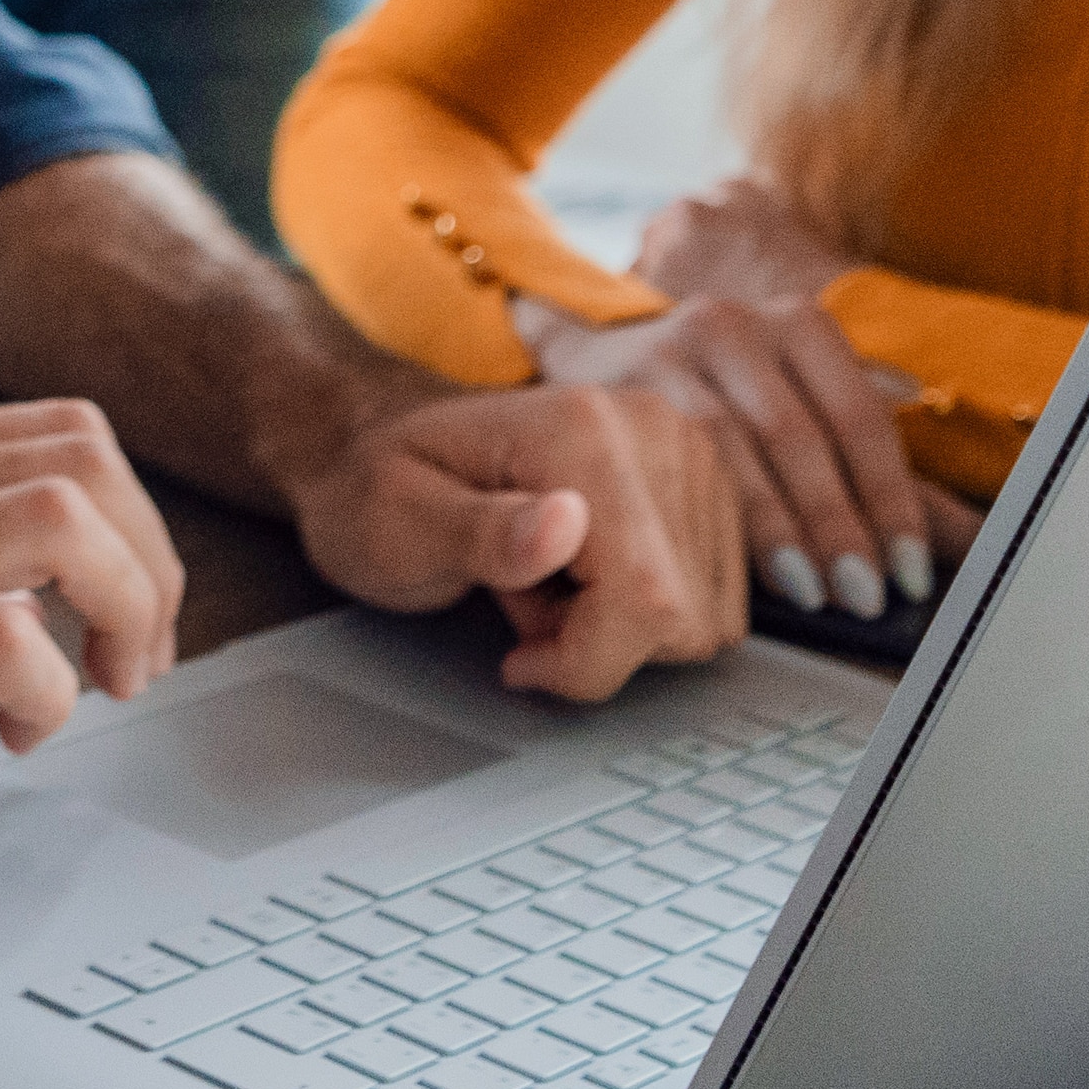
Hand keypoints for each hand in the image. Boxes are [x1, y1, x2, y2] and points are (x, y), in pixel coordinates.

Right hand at [0, 399, 183, 812]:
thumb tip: (10, 593)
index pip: (65, 433)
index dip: (132, 523)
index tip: (122, 611)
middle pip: (88, 464)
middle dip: (149, 566)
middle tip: (131, 658)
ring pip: (64, 526)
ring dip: (119, 614)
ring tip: (92, 690)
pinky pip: (2, 635)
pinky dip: (46, 691)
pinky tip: (13, 732)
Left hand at [275, 380, 746, 702]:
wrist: (382, 440)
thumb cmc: (377, 488)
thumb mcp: (397, 521)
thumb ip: (481, 532)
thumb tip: (565, 527)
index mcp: (582, 429)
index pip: (646, 598)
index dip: (586, 659)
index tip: (520, 660)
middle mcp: (655, 429)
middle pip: (683, 617)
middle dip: (597, 640)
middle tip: (519, 599)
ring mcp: (690, 453)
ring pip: (705, 617)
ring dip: (621, 626)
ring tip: (545, 580)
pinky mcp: (704, 484)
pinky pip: (711, 597)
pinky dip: (647, 609)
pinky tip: (581, 574)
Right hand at [523, 191, 967, 621]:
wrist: (599, 366)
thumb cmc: (725, 404)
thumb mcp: (806, 416)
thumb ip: (883, 477)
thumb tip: (978, 543)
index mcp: (799, 325)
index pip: (861, 417)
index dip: (892, 500)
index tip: (910, 572)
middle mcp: (735, 323)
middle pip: (801, 434)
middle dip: (838, 524)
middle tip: (864, 595)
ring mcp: (669, 350)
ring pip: (736, 448)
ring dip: (779, 531)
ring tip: (815, 594)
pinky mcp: (614, 385)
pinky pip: (672, 461)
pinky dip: (710, 519)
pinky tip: (733, 566)